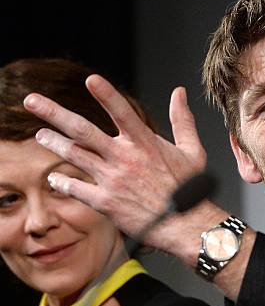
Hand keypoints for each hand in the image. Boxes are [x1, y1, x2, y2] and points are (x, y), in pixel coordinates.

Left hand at [23, 76, 222, 259]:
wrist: (185, 226)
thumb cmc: (190, 191)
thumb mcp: (192, 151)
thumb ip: (182, 120)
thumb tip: (179, 93)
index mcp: (145, 143)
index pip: (122, 111)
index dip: (106, 95)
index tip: (90, 79)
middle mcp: (125, 158)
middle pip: (82, 130)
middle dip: (53, 113)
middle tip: (31, 101)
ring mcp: (113, 180)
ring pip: (75, 155)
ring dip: (53, 142)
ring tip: (40, 135)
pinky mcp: (106, 202)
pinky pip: (76, 189)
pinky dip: (63, 182)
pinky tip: (54, 177)